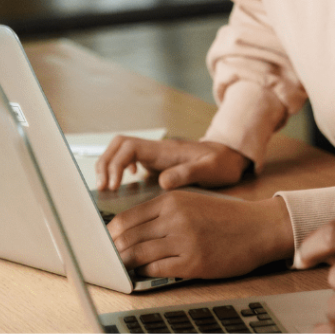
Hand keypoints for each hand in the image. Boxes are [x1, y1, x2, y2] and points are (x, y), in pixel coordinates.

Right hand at [95, 137, 248, 191]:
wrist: (231, 157)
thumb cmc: (222, 163)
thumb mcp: (210, 169)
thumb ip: (187, 173)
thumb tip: (162, 182)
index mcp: (165, 150)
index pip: (129, 146)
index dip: (115, 164)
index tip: (113, 185)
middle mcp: (157, 150)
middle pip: (119, 145)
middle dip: (105, 163)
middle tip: (102, 188)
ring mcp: (156, 156)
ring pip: (122, 152)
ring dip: (109, 166)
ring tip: (106, 188)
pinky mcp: (157, 164)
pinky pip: (130, 161)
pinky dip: (119, 171)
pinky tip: (123, 185)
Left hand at [108, 192, 293, 279]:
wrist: (257, 227)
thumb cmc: (224, 216)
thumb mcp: (192, 202)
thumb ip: (164, 212)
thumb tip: (130, 229)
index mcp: (172, 199)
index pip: (127, 218)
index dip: (111, 235)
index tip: (106, 243)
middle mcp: (175, 217)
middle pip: (128, 238)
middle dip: (114, 252)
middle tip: (108, 260)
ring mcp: (183, 240)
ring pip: (138, 255)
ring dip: (127, 264)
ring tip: (122, 268)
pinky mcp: (193, 262)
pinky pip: (156, 269)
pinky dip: (145, 273)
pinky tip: (144, 273)